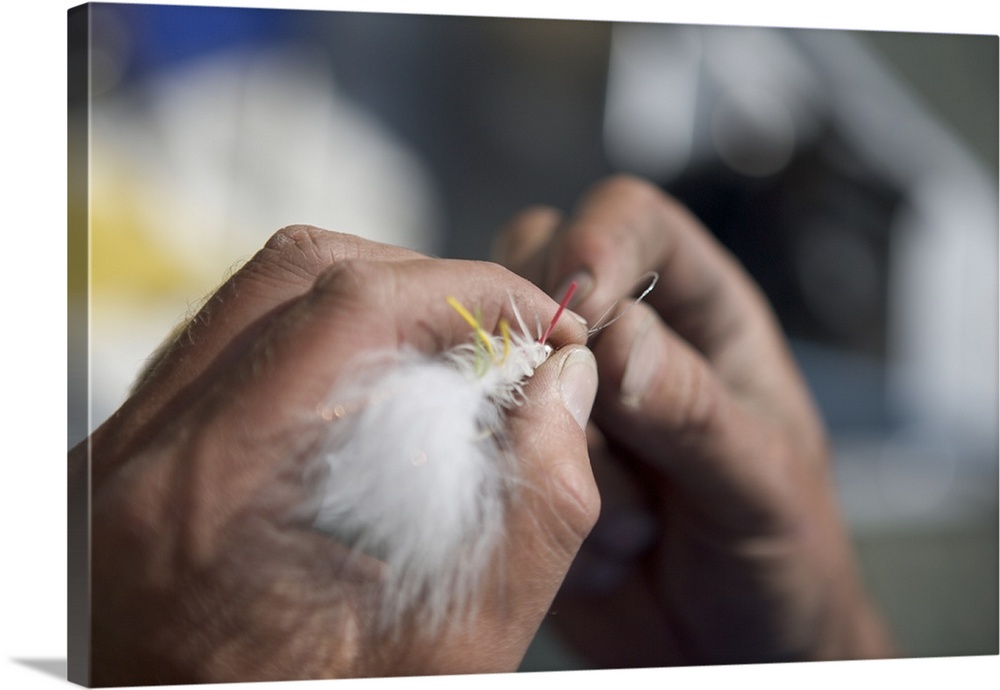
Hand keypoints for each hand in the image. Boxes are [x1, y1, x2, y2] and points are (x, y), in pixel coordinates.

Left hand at [71, 226, 599, 683]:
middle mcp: (143, 453)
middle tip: (503, 337)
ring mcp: (128, 446)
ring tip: (451, 361)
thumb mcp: (446, 659)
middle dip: (427, 284)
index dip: (468, 289)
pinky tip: (383, 394)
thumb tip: (563, 385)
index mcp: (210, 500)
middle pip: (297, 273)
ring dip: (375, 302)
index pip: (348, 308)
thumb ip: (531, 519)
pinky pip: (235, 342)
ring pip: (261, 295)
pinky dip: (325, 339)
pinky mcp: (136, 451)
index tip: (539, 319)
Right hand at [494, 176, 892, 664]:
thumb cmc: (782, 555)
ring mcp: (564, 405)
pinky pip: (488, 450)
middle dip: (547, 342)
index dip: (599, 243)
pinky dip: (535, 501)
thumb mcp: (762, 482)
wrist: (734, 650)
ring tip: (636, 527)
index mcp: (698, 317)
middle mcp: (622, 346)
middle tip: (589, 421)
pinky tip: (604, 555)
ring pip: (501, 367)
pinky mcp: (524, 462)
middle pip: (539, 271)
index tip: (579, 304)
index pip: (636, 225)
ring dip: (556, 450)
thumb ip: (695, 411)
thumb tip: (621, 344)